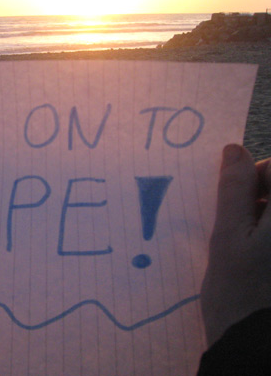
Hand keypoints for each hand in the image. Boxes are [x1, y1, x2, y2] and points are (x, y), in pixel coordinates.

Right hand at [200, 144, 270, 345]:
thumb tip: (234, 149)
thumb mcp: (228, 236)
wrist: (255, 345)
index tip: (236, 201)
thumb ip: (234, 189)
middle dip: (260, 198)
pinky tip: (258, 256)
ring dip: (263, 217)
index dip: (256, 175)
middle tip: (238, 225)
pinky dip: (266, 235)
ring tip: (246, 244)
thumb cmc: (238, 291)